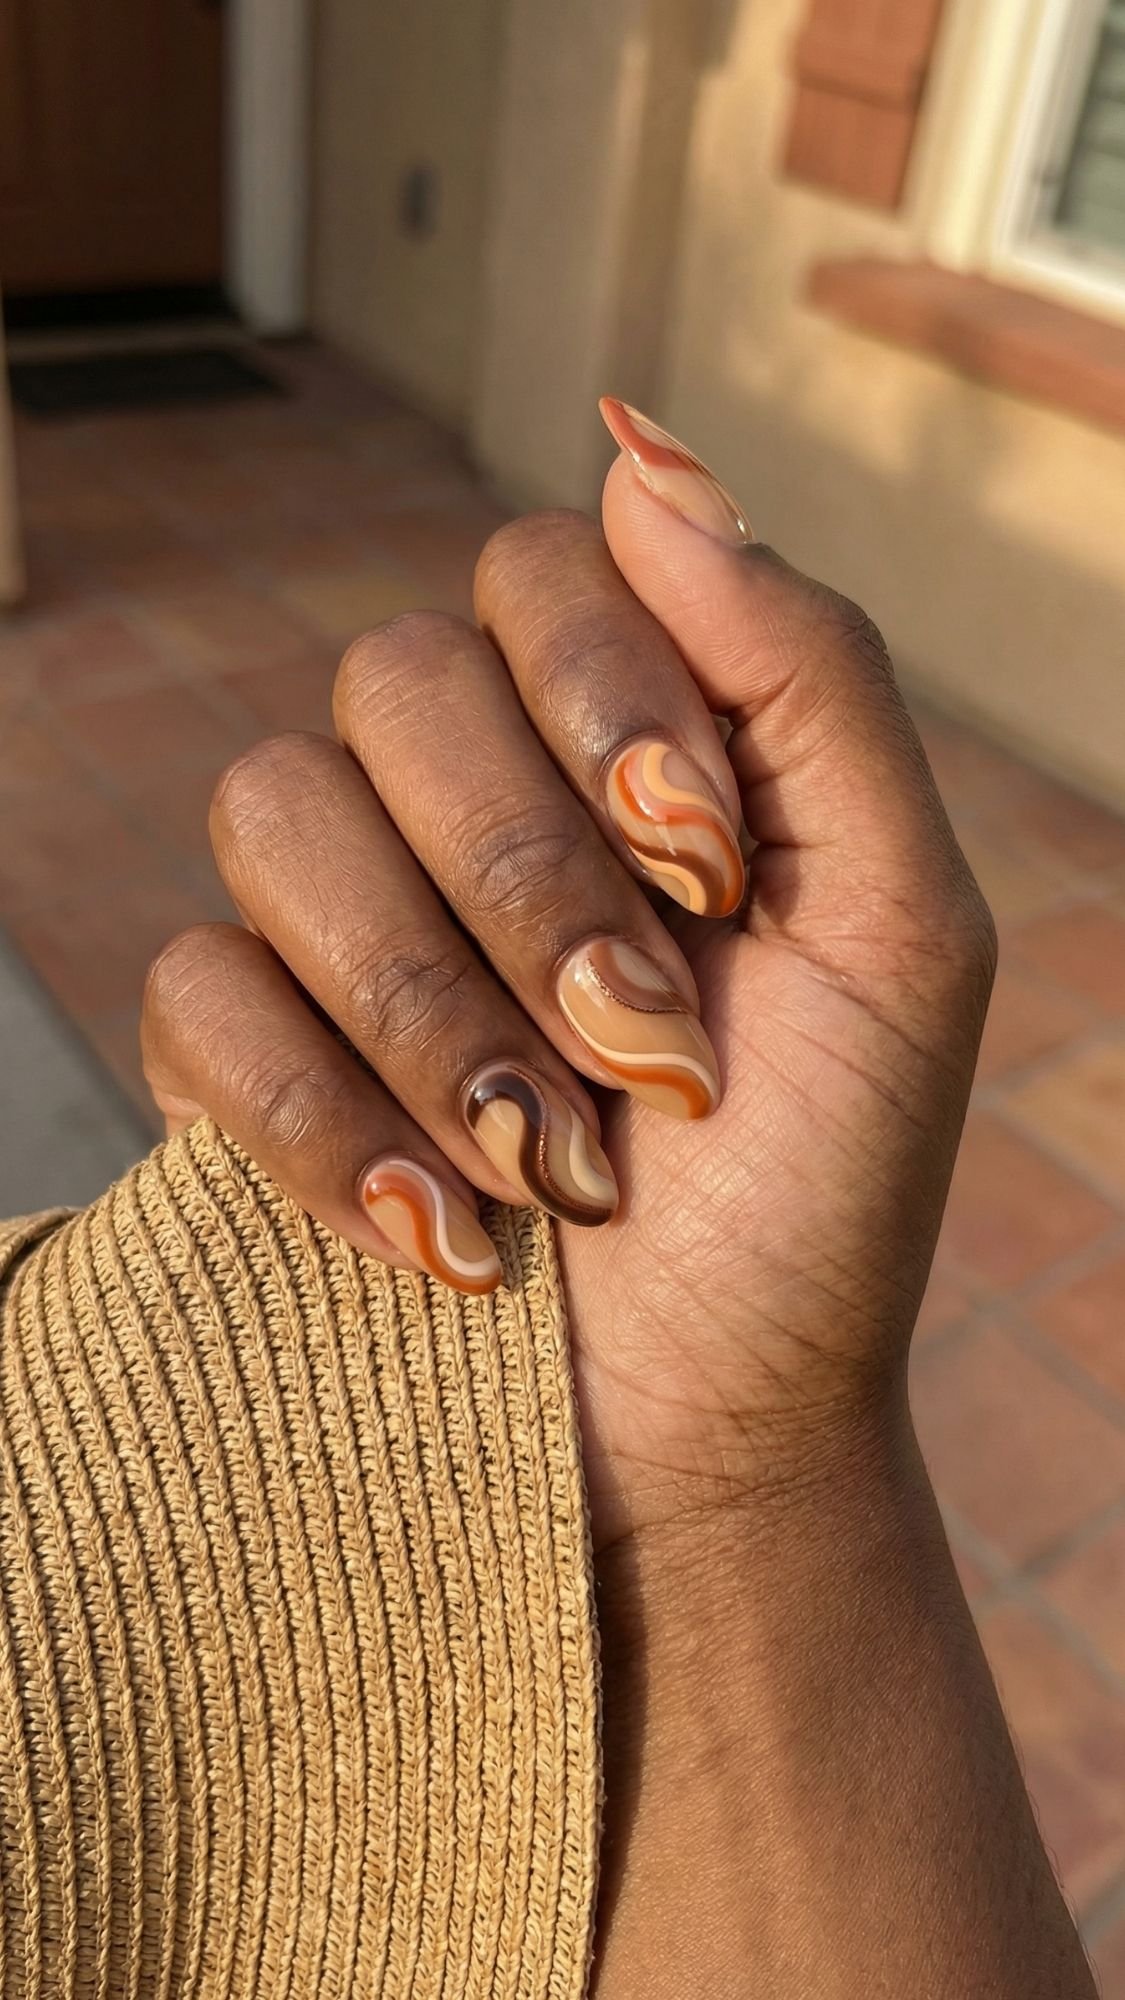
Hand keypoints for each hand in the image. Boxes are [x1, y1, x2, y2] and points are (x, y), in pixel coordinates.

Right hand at [142, 400, 995, 1552]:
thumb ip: (806, 674)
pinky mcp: (242, 1057)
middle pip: (391, 679)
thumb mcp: (896, 924)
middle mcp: (459, 801)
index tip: (711, 882)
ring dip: (436, 1011)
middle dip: (531, 884)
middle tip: (651, 1057)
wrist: (723, 1417)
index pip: (537, 573)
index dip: (611, 706)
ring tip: (558, 1166)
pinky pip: (192, 990)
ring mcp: (338, 924)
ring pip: (271, 811)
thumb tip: (642, 451)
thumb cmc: (824, 1180)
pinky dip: (324, 1118)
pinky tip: (442, 1231)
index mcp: (612, 744)